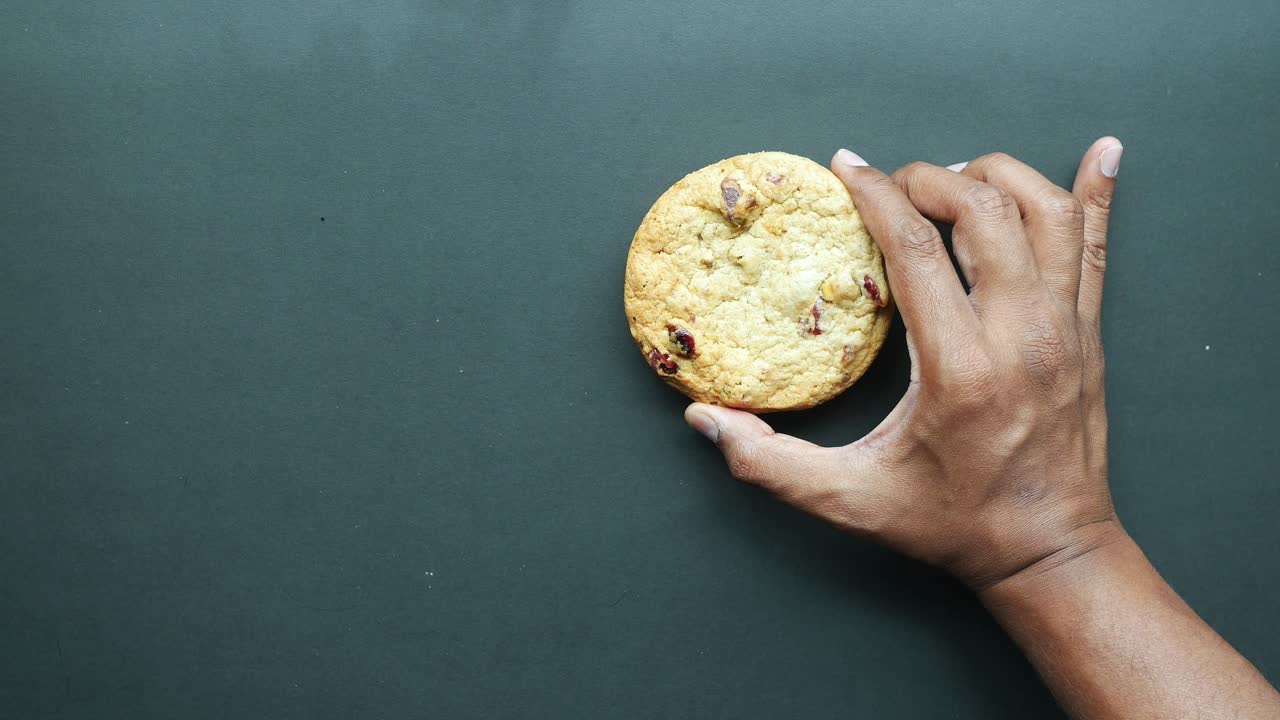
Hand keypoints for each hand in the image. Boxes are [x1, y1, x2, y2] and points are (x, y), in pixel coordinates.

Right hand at [684, 139, 1124, 589]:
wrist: (1050, 552)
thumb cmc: (953, 524)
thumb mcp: (851, 501)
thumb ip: (771, 465)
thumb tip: (705, 422)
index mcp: (962, 370)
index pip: (918, 250)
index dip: (877, 196)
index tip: (847, 167)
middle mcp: (1023, 336)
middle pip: (986, 212)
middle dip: (931, 177)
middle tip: (892, 183)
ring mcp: (1066, 329)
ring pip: (1049, 213)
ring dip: (999, 176)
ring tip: (955, 178)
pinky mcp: (1090, 332)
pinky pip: (1100, 245)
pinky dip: (1098, 192)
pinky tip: (1100, 151)